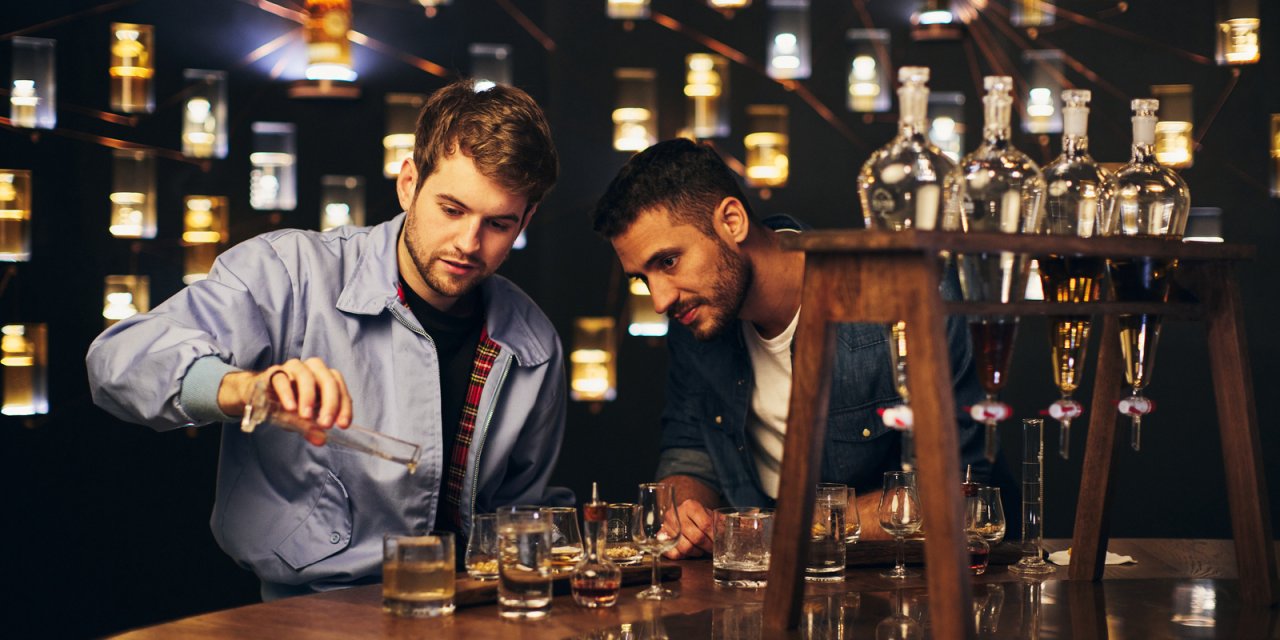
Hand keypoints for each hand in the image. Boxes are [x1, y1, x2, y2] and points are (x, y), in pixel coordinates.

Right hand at [220, 357, 352, 444]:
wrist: (257, 396)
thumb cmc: (286, 404)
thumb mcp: (300, 419)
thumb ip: (311, 428)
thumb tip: (321, 440)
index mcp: (324, 377)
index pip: (340, 387)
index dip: (344, 406)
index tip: (343, 425)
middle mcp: (311, 369)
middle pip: (327, 379)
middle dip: (330, 402)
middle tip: (326, 424)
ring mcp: (292, 369)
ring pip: (305, 375)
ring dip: (308, 396)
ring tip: (306, 416)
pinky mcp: (273, 373)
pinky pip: (281, 379)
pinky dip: (287, 393)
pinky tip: (290, 408)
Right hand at [662, 498, 715, 558]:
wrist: (679, 514)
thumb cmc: (697, 517)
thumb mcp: (709, 514)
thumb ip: (721, 520)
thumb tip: (740, 525)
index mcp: (690, 506)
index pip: (706, 524)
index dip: (714, 537)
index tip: (719, 542)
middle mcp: (676, 514)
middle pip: (697, 537)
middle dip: (708, 546)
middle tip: (712, 549)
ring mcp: (667, 526)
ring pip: (685, 547)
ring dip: (696, 552)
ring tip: (701, 550)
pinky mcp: (660, 538)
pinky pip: (674, 554)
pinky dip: (684, 556)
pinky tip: (689, 552)